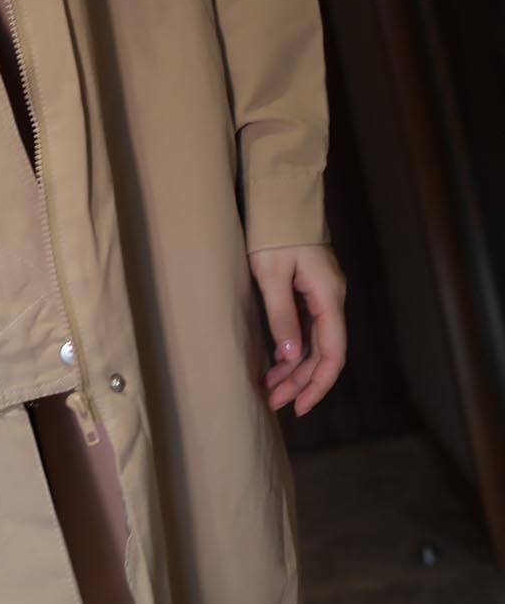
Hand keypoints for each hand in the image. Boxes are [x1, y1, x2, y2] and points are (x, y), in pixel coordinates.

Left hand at [248, 244, 347, 416]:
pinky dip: (293, 348)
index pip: (333, 353)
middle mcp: (332, 299)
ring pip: (315, 342)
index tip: (299, 407)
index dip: (318, 384)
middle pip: (324, 352)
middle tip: (273, 402)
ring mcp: (322, 294)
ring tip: (270, 388)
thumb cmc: (273, 232)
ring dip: (295, 367)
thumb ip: (282, 317)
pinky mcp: (310, 289)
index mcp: (328, 297)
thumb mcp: (271, 275)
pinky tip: (277, 361)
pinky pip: (307, 328)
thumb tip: (293, 357)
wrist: (279, 196)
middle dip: (301, 381)